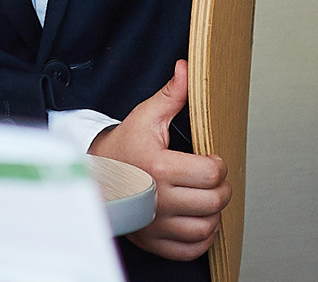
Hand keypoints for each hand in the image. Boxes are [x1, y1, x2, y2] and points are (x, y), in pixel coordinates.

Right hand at [89, 60, 229, 261]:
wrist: (96, 175)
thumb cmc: (122, 146)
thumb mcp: (145, 116)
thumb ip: (171, 95)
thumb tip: (186, 69)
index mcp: (159, 167)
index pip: (211, 173)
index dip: (218, 164)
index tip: (211, 159)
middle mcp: (158, 199)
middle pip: (214, 201)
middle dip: (221, 187)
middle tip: (212, 177)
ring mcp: (157, 224)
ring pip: (207, 227)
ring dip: (214, 213)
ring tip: (205, 197)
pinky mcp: (155, 241)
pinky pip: (192, 249)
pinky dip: (202, 238)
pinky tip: (196, 218)